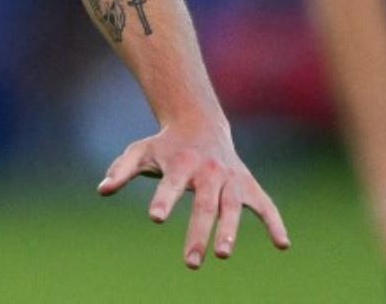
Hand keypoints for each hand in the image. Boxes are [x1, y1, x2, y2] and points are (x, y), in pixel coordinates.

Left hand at [98, 123, 290, 267]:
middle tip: (191, 263)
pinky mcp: (248, 185)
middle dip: (198, 233)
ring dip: (230, 232)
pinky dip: (275, 223)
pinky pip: (266, 205)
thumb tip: (102, 190)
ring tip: (222, 254)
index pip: (171, 183)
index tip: (154, 218)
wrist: (199, 123)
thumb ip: (121, 169)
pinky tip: (283, 245)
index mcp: (181, 163)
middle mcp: (209, 171)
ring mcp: (231, 179)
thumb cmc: (165, 145)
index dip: (164, 200)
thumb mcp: (140, 151)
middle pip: (205, 205)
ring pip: (233, 208)